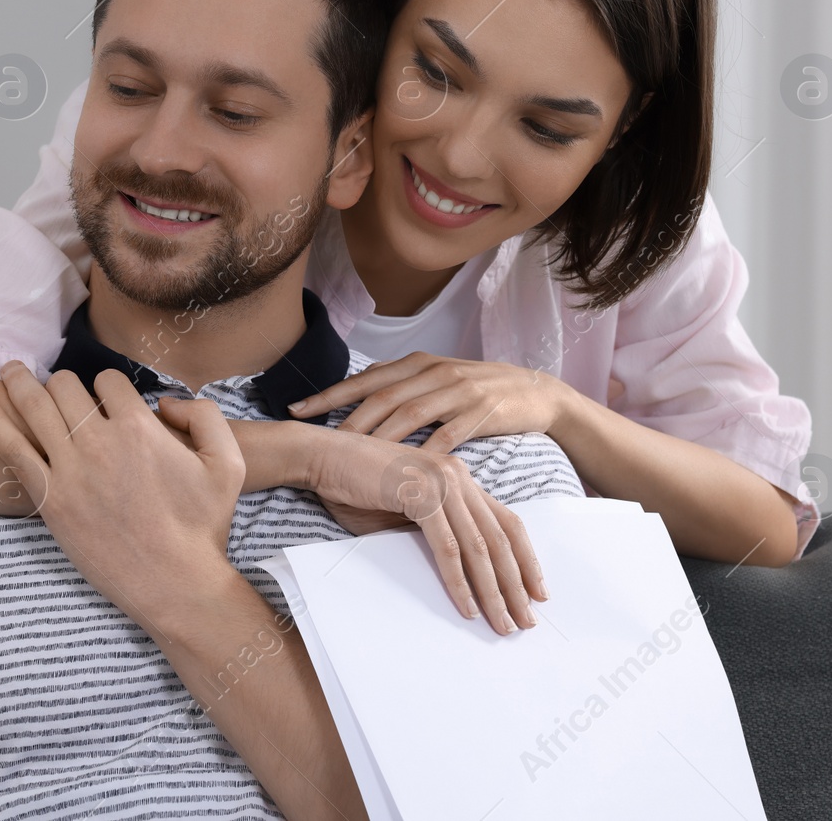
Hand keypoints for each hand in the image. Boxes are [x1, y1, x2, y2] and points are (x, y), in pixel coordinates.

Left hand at [0, 361, 244, 634]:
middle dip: (64, 383)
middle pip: (66, 386)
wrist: (176, 583)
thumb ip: (205, 415)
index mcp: (140, 427)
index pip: (109, 381)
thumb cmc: (204, 527)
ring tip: (9, 368)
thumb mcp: (230, 462)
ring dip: (19, 381)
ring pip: (35, 407)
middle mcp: (100, 441)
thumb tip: (165, 401)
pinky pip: (11, 448)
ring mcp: (70, 470)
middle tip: (61, 391)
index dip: (109, 387)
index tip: (108, 402)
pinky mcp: (49, 499)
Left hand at [287, 351, 568, 455]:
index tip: (296, 409)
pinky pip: (449, 434)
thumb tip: (356, 402)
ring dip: (378, 436)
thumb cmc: (477, 390)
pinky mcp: (482, 413)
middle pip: (382, 396)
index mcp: (418, 363)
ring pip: (410, 414)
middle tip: (317, 441)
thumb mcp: (436, 379)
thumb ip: (401, 386)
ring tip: (352, 457)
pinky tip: (406, 468)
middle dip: (346, 418)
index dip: (329, 394)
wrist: (535, 392)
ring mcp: (459, 391)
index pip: (365, 379)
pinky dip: (425, 451)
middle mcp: (434, 372)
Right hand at [301, 425, 546, 635]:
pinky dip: (459, 581)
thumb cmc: (357, 485)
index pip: (507, 522)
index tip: (538, 592)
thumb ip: (437, 531)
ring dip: (494, 591)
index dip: (526, 559)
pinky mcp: (421, 495)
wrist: (322, 457)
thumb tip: (464, 574)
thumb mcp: (406, 510)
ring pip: (480, 547)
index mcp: (460, 477)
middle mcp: (459, 477)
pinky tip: (467, 607)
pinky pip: (448, 548)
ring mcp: (442, 483)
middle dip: (517, 585)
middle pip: (501, 538)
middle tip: (526, 621)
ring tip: (502, 623)